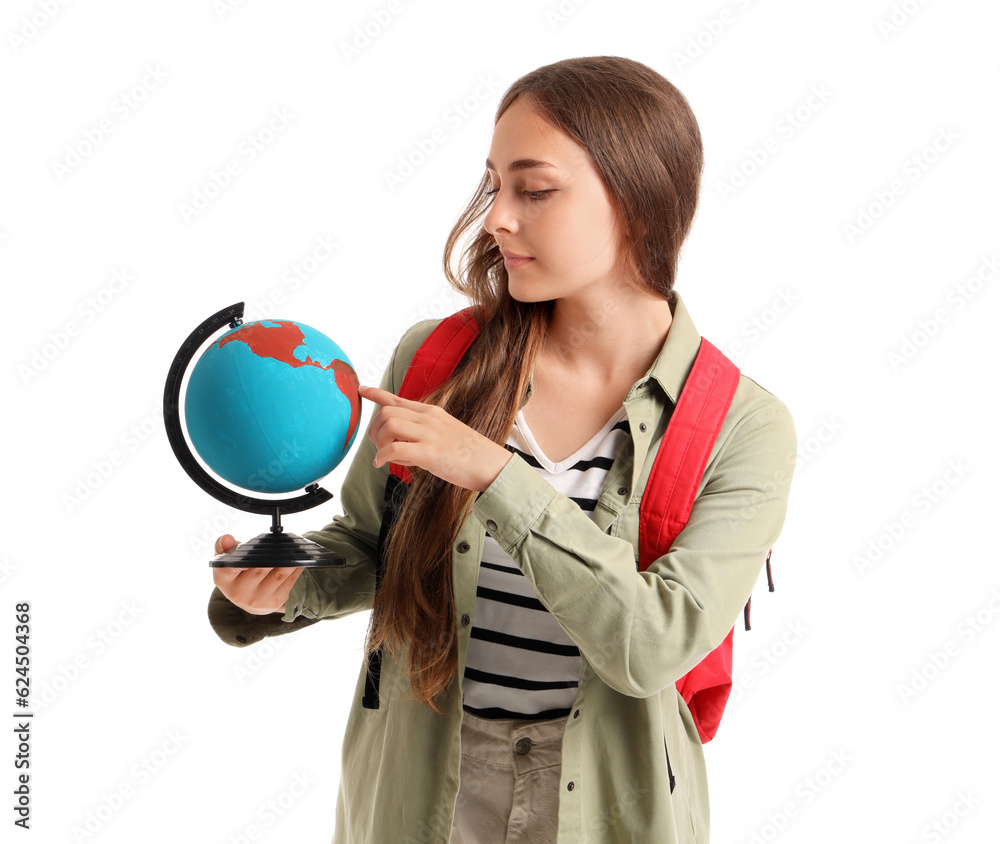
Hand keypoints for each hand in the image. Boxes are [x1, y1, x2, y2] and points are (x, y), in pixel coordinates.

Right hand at [211, 534, 304, 614]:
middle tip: (284, 543)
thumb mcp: (226, 560)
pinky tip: (298, 560)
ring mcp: (258, 600)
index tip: (249, 559)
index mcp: (224, 579)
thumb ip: (225, 546)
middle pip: (260, 569)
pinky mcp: (275, 603)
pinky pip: (290, 581)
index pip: (229, 569)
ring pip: (279, 574)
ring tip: (296, 549)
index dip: (240, 563)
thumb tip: (226, 539)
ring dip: (290, 561)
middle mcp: (239, 593)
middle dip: (274, 555)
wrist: (247, 599)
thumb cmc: (237, 575)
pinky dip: (296, 569)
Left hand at [357, 384, 511, 492]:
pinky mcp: (430, 453)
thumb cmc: (471, 454)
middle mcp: (429, 418)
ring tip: (383, 455)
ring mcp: (430, 434)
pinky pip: (396, 448)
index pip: (398, 398)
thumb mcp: (447, 434)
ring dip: (379, 441)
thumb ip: (424, 434)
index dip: (376, 394)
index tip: (361, 389)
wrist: (493, 466)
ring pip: (389, 425)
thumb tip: (401, 446)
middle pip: (387, 412)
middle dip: (374, 429)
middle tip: (378, 445)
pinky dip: (383, 456)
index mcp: (432, 412)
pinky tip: (382, 464)